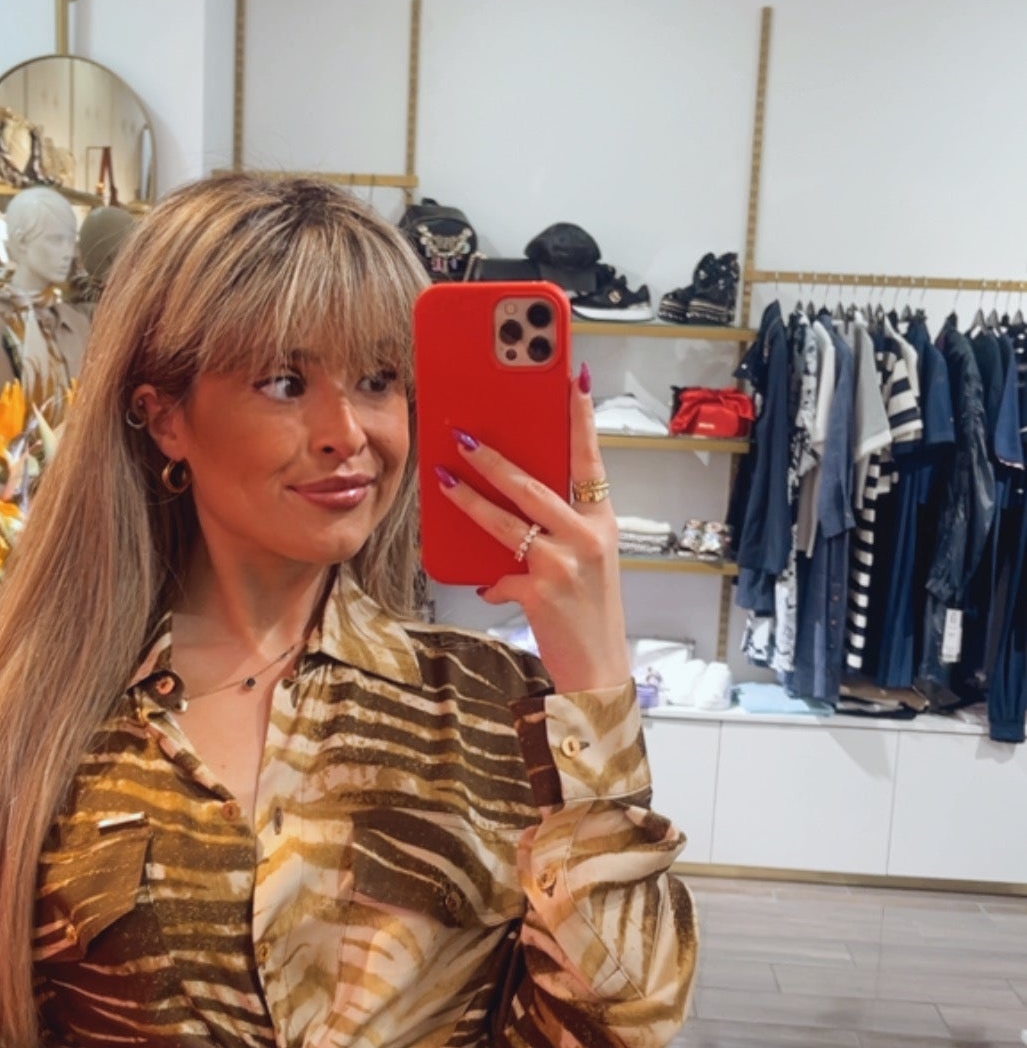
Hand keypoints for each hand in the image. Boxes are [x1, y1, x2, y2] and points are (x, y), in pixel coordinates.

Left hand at [436, 365, 630, 691]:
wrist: (597, 669)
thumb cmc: (589, 612)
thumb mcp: (586, 560)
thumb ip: (556, 529)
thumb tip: (510, 507)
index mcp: (602, 521)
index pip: (591, 457)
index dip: (581, 416)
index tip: (572, 377)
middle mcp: (589, 536)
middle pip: (534, 484)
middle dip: (495, 457)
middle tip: (464, 434)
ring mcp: (565, 562)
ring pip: (508, 520)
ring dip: (470, 498)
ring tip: (444, 478)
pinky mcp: (540, 590)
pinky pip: (499, 573)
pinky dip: (489, 580)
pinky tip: (485, 584)